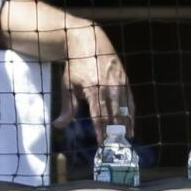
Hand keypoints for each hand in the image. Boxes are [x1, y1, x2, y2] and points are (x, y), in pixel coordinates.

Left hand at [54, 23, 134, 144]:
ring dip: (125, 127)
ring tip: (124, 142)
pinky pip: (131, 102)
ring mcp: (119, 83)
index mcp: (92, 88)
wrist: (88, 40)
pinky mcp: (125, 80)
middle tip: (114, 149)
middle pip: (113, 115)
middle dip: (114, 134)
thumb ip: (66, 107)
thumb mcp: (68, 84)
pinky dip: (132, 115)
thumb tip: (58, 126)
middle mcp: (108, 86)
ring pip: (124, 110)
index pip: (99, 115)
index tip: (101, 145)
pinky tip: (131, 127)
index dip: (101, 132)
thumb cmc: (75, 65)